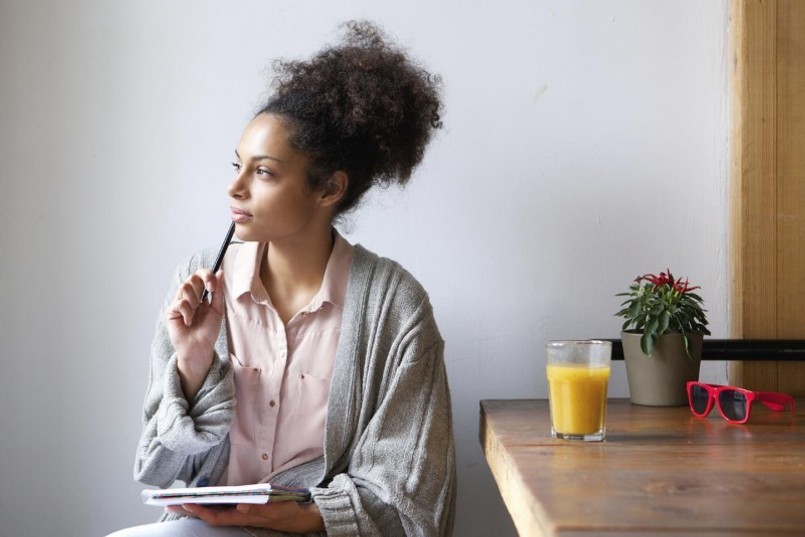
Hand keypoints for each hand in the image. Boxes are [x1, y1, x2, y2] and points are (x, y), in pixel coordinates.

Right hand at [165, 269, 224, 399]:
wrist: (200, 347)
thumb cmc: (208, 331)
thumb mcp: (217, 309)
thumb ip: (217, 291)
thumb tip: (220, 272)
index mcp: (200, 294)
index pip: (200, 275)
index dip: (207, 275)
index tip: (213, 285)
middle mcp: (188, 296)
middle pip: (192, 277)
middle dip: (203, 282)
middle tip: (208, 294)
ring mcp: (178, 302)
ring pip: (184, 286)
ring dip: (195, 300)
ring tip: (196, 313)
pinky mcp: (170, 311)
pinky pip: (180, 302)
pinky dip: (188, 312)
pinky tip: (188, 322)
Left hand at [166, 501, 325, 532]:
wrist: (296, 517)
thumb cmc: (284, 511)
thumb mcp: (275, 508)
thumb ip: (258, 509)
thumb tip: (240, 506)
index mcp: (242, 517)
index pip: (216, 516)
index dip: (200, 511)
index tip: (185, 502)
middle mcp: (237, 516)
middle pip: (209, 515)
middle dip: (190, 509)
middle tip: (169, 502)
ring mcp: (239, 514)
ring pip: (213, 512)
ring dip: (196, 507)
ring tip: (179, 500)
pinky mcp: (242, 510)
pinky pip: (220, 509)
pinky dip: (208, 504)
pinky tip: (200, 500)